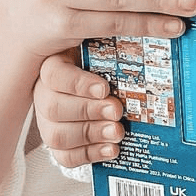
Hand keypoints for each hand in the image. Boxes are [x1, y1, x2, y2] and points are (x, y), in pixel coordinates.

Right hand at [35, 51, 126, 166]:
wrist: (99, 85)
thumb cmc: (102, 62)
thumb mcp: (105, 48)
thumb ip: (117, 47)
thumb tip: (151, 39)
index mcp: (54, 65)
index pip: (54, 75)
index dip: (78, 84)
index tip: (105, 89)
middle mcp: (45, 94)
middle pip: (53, 108)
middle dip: (89, 111)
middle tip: (117, 111)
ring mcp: (47, 121)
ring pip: (56, 135)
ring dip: (91, 135)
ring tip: (118, 132)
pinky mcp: (58, 144)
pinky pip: (65, 156)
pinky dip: (90, 155)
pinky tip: (112, 149)